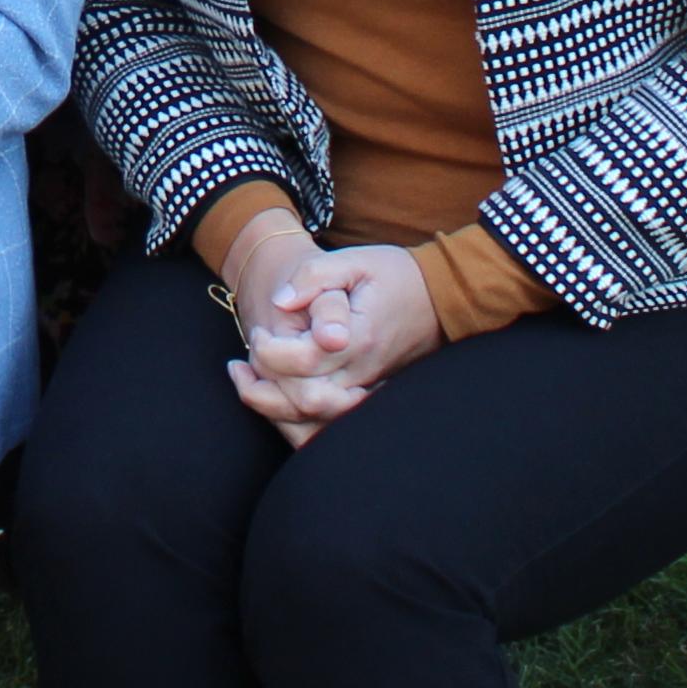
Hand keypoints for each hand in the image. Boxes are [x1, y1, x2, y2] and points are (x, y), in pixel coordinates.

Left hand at [232, 238, 442, 443]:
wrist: (440, 297)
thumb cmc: (396, 274)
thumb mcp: (354, 259)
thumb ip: (314, 276)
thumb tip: (280, 302)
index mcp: (360, 338)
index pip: (304, 361)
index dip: (269, 351)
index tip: (258, 329)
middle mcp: (364, 373)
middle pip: (304, 398)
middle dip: (264, 379)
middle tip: (250, 348)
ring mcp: (368, 391)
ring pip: (315, 422)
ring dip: (272, 406)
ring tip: (246, 377)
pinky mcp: (367, 398)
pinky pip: (329, 428)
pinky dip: (295, 422)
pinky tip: (276, 399)